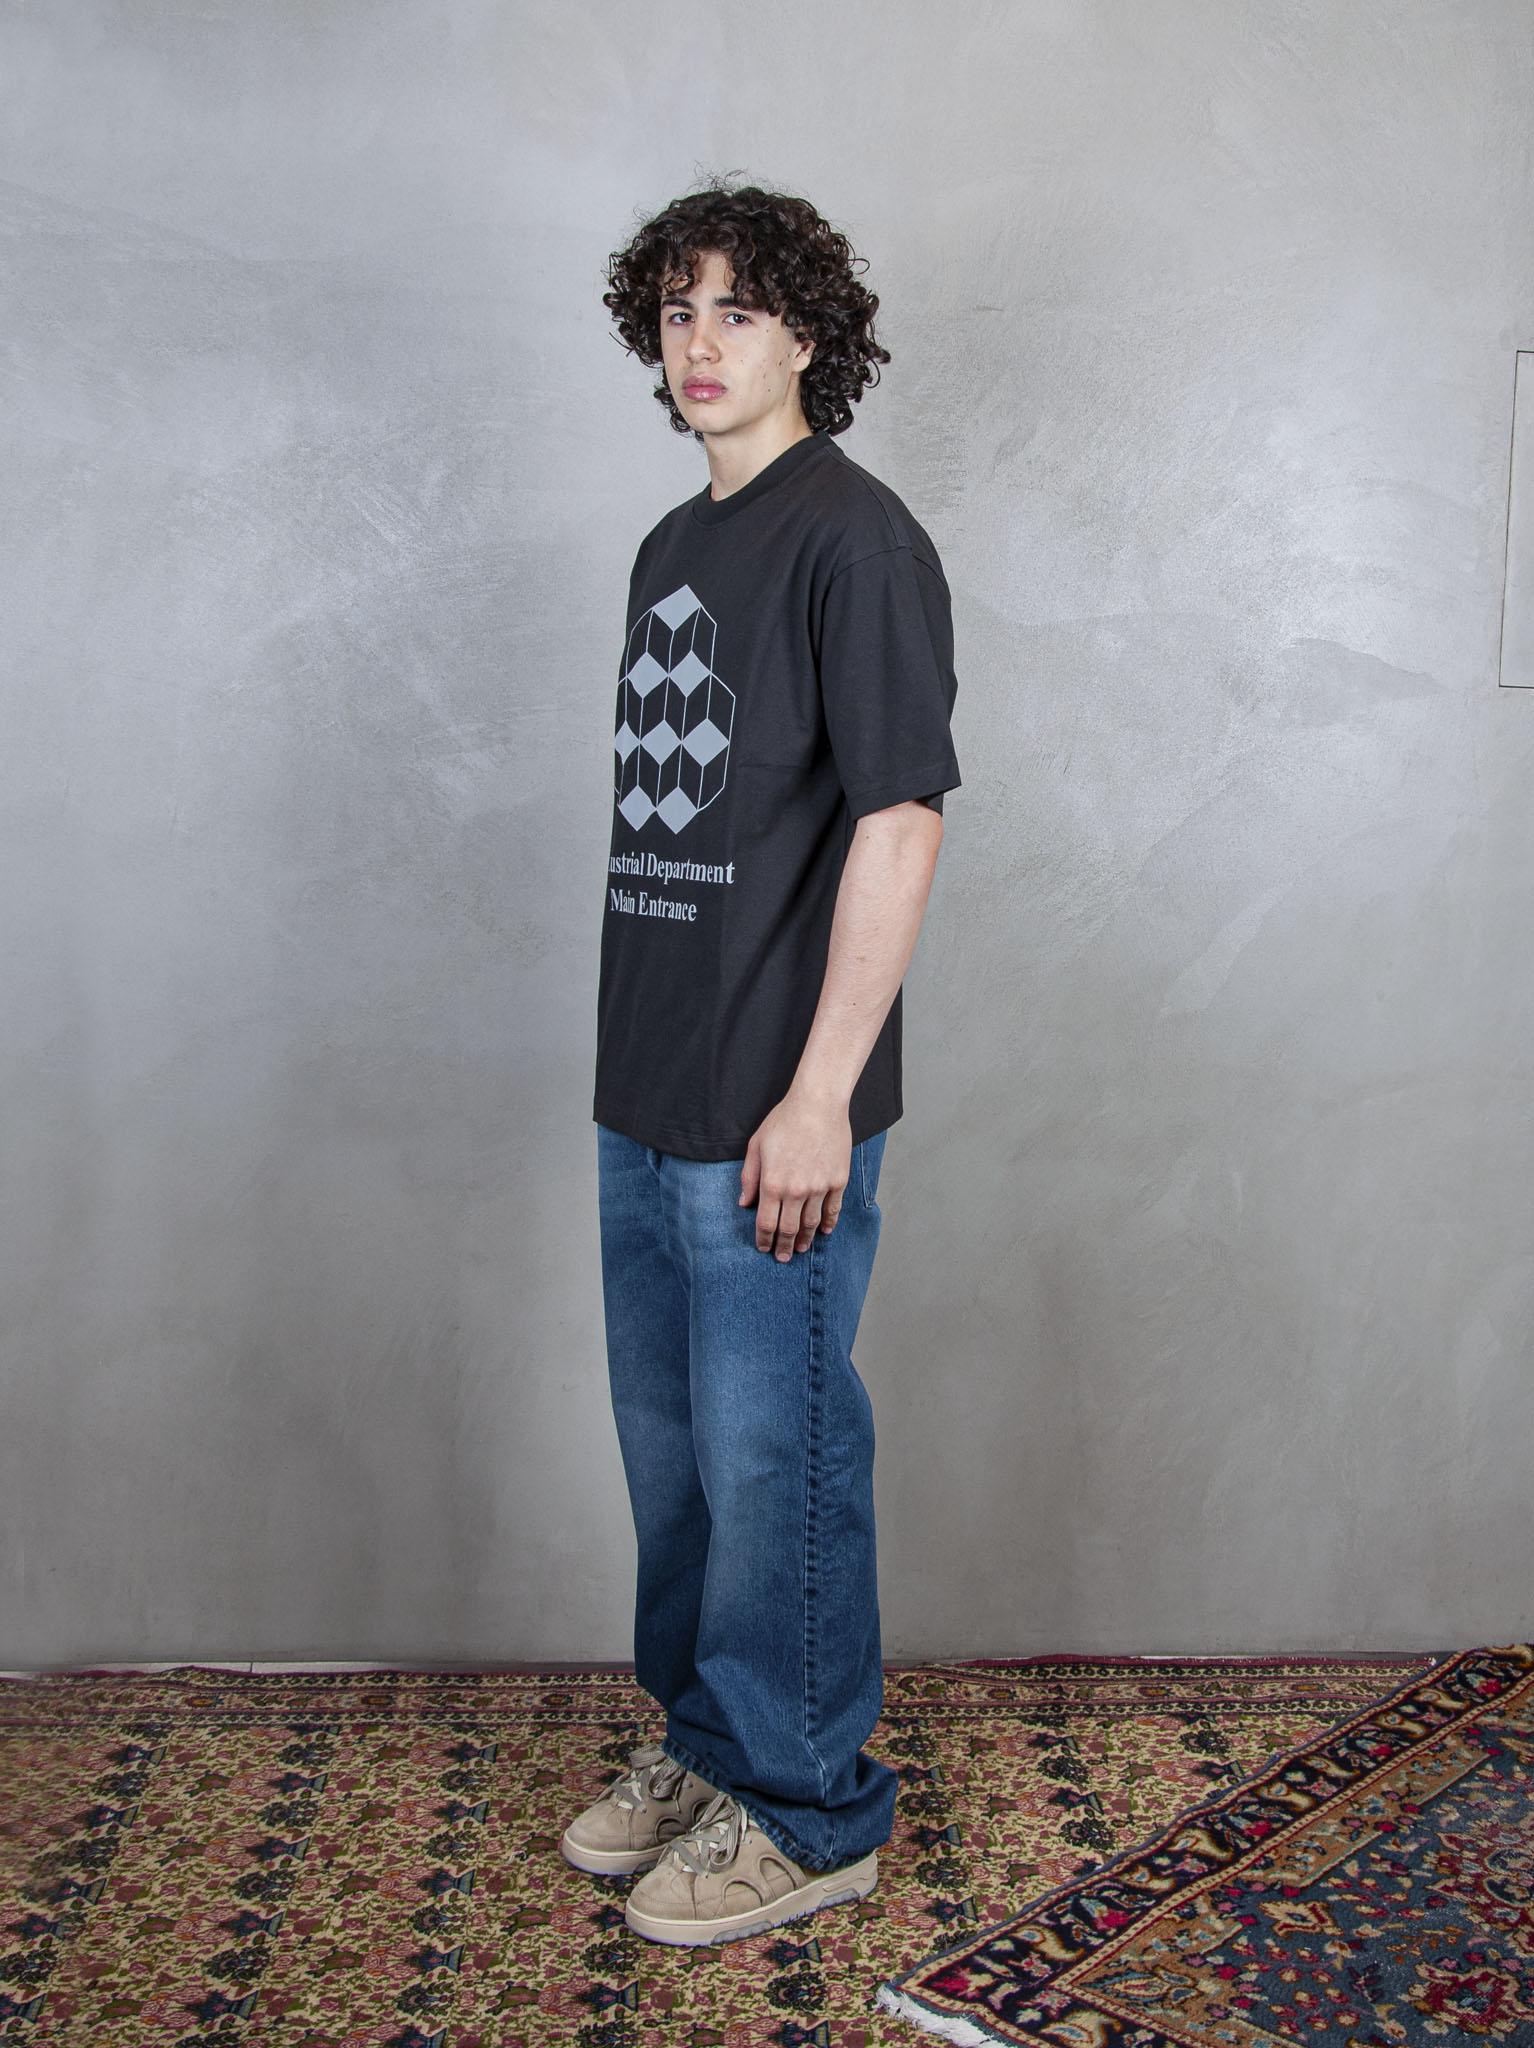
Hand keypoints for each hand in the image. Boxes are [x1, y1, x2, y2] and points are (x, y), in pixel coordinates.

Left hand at [739, 1090, 851, 1259]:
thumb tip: (744, 1203)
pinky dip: (829, 1224)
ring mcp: (819, 1187)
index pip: (766, 1223)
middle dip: (783, 1247)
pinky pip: (833, 1209)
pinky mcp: (838, 1181)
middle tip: (782, 1257)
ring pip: (812, 1223)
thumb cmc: (783, 1121)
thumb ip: (749, 1177)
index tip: (763, 1248)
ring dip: (805, 1239)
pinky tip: (825, 1231)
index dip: (763, 1240)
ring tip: (800, 1248)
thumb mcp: (756, 1146)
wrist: (818, 1104)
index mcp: (772, 1184)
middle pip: (788, 1229)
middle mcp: (796, 1191)